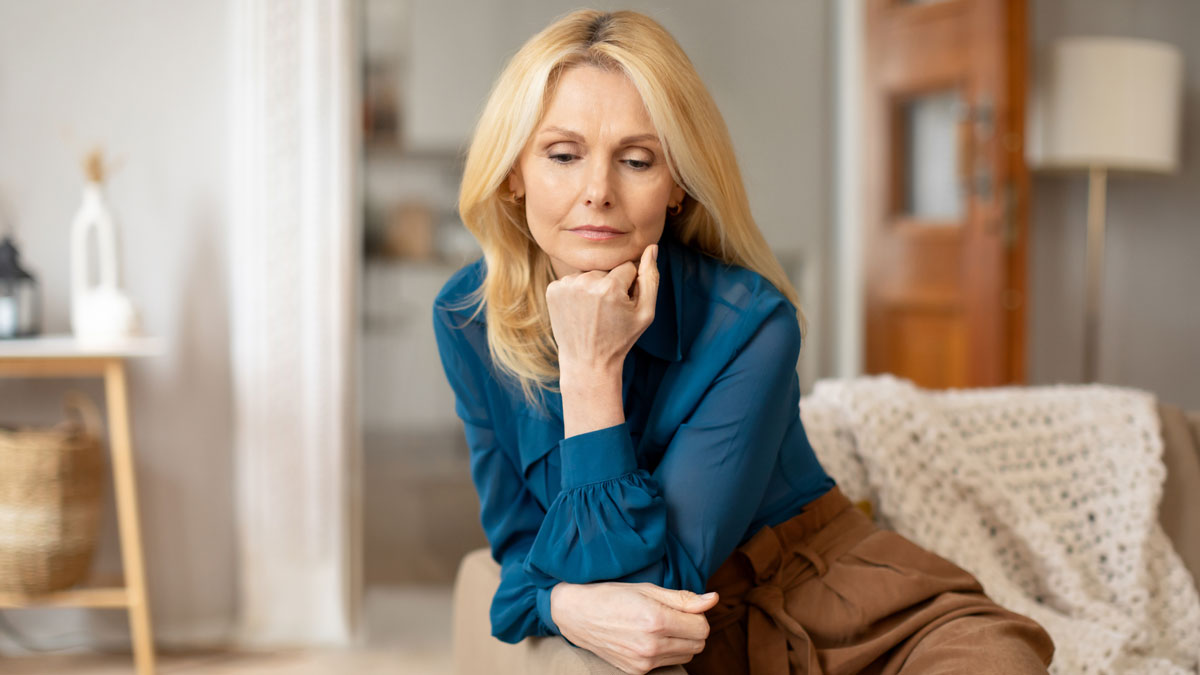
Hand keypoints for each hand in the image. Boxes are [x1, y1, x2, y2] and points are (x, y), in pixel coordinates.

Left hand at [545, 244, 658, 372]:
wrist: (587, 361)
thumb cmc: (620, 339)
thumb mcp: (645, 313)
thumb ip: (651, 278)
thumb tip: (651, 247)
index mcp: (610, 287)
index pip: (628, 267)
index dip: (629, 286)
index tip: (623, 305)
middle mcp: (585, 282)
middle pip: (607, 269)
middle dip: (611, 284)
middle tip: (607, 311)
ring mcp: (565, 285)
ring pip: (590, 273)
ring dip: (593, 287)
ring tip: (593, 312)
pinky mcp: (552, 289)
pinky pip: (573, 279)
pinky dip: (577, 291)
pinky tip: (579, 310)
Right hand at [550, 581, 717, 674]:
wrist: (577, 614)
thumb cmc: (612, 595)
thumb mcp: (648, 589)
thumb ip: (683, 598)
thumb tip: (713, 599)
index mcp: (656, 620)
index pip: (702, 627)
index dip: (698, 615)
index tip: (684, 608)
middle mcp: (651, 645)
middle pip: (698, 644)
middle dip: (693, 629)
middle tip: (674, 616)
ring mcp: (643, 662)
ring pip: (686, 656)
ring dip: (682, 642)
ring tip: (661, 626)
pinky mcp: (636, 671)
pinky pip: (667, 664)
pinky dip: (667, 652)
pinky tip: (650, 638)